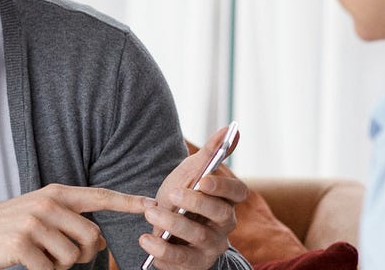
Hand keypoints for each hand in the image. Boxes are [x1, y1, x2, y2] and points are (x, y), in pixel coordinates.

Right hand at [0, 183, 151, 269]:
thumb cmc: (11, 226)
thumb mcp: (42, 215)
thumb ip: (71, 221)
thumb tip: (98, 240)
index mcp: (56, 194)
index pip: (99, 197)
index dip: (127, 201)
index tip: (151, 204)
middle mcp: (48, 204)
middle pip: (91, 237)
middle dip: (82, 254)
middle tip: (59, 253)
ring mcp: (34, 223)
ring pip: (72, 257)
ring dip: (58, 265)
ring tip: (38, 254)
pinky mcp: (22, 243)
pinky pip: (50, 269)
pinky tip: (26, 261)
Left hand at [139, 126, 248, 269]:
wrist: (168, 232)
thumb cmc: (183, 199)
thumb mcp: (191, 174)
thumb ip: (210, 153)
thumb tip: (229, 129)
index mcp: (227, 202)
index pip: (239, 193)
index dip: (223, 187)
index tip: (203, 179)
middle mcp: (224, 226)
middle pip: (221, 216)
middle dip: (197, 204)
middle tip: (172, 194)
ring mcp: (210, 248)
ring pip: (199, 238)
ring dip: (174, 225)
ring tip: (150, 212)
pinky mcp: (192, 264)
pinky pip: (180, 261)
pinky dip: (161, 251)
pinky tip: (146, 240)